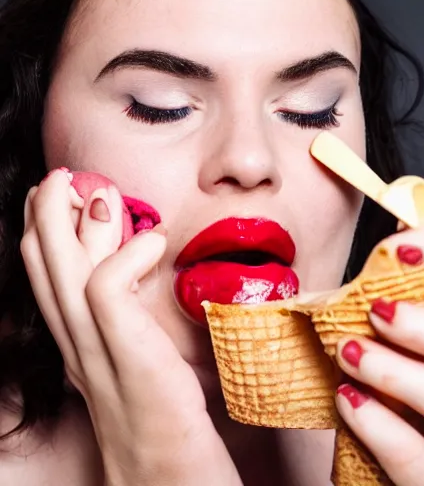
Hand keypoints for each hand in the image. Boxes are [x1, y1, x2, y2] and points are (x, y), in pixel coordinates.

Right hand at [20, 169, 241, 485]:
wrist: (169, 475)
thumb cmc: (162, 411)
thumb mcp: (137, 355)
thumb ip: (130, 317)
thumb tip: (137, 270)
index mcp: (81, 341)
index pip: (49, 278)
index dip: (49, 233)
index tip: (66, 196)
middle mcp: (78, 344)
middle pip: (46, 268)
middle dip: (48, 215)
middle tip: (62, 176)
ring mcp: (97, 352)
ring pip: (66, 274)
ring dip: (73, 225)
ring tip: (93, 188)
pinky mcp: (129, 356)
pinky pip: (107, 293)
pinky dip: (125, 257)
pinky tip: (153, 243)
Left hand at [334, 217, 423, 485]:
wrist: (381, 465)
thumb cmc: (384, 388)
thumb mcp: (380, 334)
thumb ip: (374, 298)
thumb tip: (337, 257)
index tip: (402, 250)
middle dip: (421, 323)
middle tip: (375, 311)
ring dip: (396, 372)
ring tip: (349, 354)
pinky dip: (381, 427)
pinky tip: (349, 400)